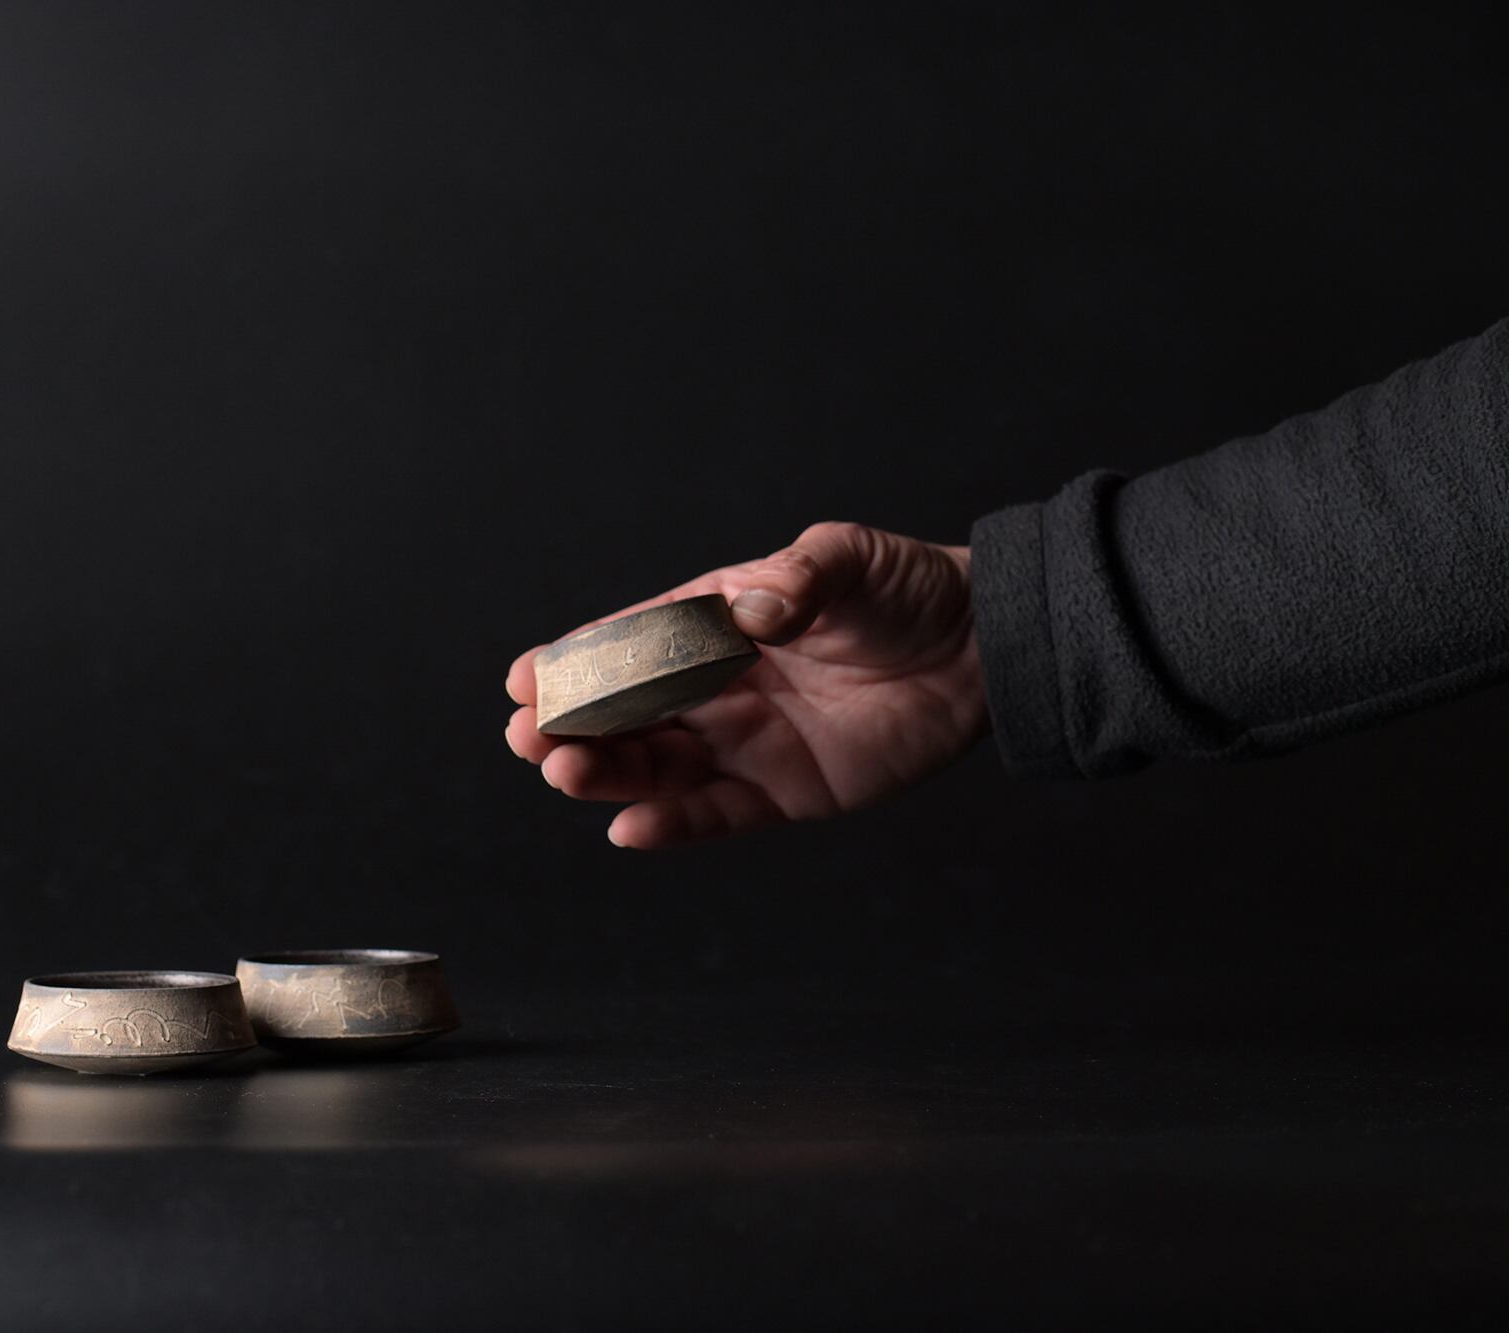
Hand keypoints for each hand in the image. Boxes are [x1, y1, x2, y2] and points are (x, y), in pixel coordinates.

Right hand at [505, 521, 988, 848]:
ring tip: (562, 772)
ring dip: (606, 772)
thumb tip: (754, 609)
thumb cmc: (907, 591)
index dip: (576, 662)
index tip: (525, 677)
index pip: (631, 644)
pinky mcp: (785, 791)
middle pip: (628, 713)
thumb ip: (798, 581)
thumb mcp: (849, 562)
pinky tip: (629, 829)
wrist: (983, 648)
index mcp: (718, 622)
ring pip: (657, 767)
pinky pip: (717, 815)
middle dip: (572, 724)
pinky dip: (674, 826)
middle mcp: (720, 685)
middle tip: (526, 735)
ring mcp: (748, 741)